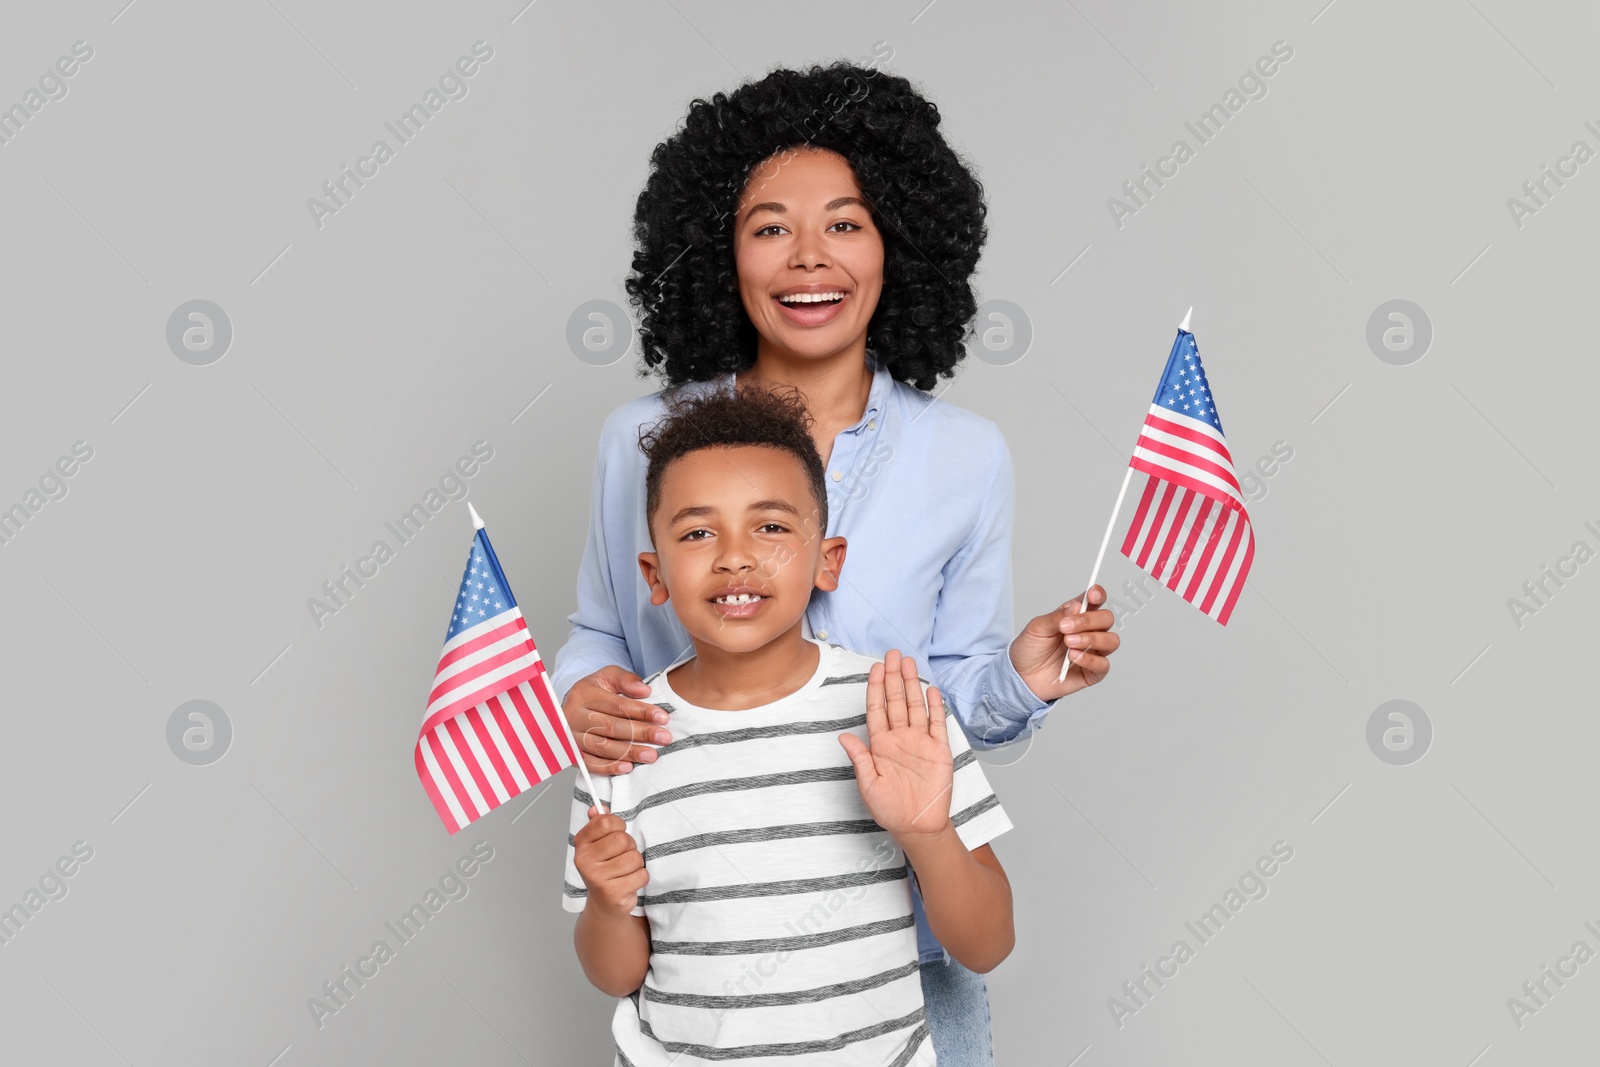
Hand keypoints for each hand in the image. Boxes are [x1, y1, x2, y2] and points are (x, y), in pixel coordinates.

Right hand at [562, 665, 670, 773]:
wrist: (572, 708)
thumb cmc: (595, 692)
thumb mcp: (608, 676)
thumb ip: (626, 680)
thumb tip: (644, 690)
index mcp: (584, 694)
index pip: (617, 705)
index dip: (642, 711)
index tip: (663, 717)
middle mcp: (574, 716)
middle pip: (611, 727)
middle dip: (641, 733)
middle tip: (664, 737)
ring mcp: (571, 737)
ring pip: (602, 747)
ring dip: (629, 753)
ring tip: (651, 755)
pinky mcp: (572, 754)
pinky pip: (590, 764)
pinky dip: (609, 767)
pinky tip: (628, 767)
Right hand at [572, 806, 647, 915]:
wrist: (604, 903)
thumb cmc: (605, 867)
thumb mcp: (599, 843)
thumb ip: (599, 823)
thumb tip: (596, 808)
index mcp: (581, 844)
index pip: (606, 821)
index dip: (619, 825)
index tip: (617, 832)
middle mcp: (585, 861)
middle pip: (623, 840)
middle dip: (630, 847)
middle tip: (622, 856)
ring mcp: (597, 879)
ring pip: (634, 857)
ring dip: (636, 864)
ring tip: (625, 870)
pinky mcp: (613, 894)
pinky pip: (641, 875)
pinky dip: (640, 878)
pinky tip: (628, 882)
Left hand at [839, 650, 953, 841]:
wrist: (917, 826)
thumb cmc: (890, 809)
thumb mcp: (869, 785)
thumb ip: (860, 759)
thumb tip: (843, 737)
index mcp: (880, 745)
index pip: (877, 709)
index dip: (876, 688)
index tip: (875, 668)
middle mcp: (900, 739)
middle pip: (896, 701)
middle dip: (893, 677)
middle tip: (892, 654)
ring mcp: (920, 742)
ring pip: (915, 706)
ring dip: (912, 685)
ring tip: (909, 663)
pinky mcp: (939, 750)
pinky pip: (937, 723)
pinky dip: (935, 706)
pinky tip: (932, 690)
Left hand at [1009, 585, 1118, 700]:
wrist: (1021, 676)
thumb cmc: (1030, 649)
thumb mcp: (1037, 628)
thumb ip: (1058, 617)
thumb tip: (1077, 606)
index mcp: (1076, 616)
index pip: (1095, 601)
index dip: (1098, 595)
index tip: (1092, 594)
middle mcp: (1089, 632)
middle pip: (1106, 619)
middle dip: (1088, 621)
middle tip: (1065, 627)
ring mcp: (1093, 652)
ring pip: (1111, 641)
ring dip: (1091, 639)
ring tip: (1068, 643)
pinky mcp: (1093, 672)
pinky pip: (1103, 664)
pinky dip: (1089, 659)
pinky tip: (1072, 657)